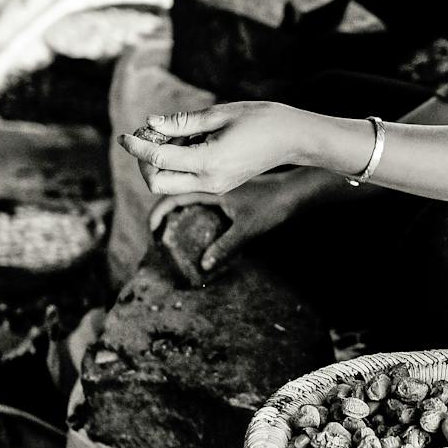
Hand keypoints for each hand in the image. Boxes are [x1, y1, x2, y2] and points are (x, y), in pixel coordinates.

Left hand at [118, 102, 311, 196]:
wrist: (294, 139)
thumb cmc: (262, 120)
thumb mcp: (219, 114)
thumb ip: (182, 122)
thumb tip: (150, 123)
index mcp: (208, 161)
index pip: (157, 159)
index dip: (136, 146)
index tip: (125, 135)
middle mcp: (209, 180)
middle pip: (157, 183)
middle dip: (145, 163)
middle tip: (148, 137)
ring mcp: (215, 186)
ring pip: (169, 185)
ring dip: (160, 164)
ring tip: (169, 135)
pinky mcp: (219, 185)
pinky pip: (186, 181)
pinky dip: (176, 165)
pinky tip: (185, 142)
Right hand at [148, 169, 323, 274]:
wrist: (295, 190)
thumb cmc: (273, 205)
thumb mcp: (248, 228)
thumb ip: (225, 247)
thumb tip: (203, 266)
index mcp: (212, 187)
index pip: (174, 196)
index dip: (159, 213)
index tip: (152, 230)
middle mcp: (213, 182)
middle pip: (177, 191)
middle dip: (163, 210)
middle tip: (156, 233)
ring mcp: (220, 184)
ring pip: (189, 192)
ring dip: (176, 207)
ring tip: (169, 229)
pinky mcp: (229, 188)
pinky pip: (202, 195)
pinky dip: (192, 207)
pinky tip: (194, 222)